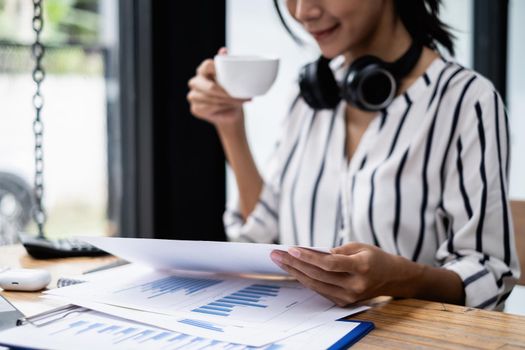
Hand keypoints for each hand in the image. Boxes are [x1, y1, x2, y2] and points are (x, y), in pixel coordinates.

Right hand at [187, 47, 250, 128]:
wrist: (231, 111)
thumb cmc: (231, 92)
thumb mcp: (232, 77)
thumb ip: (227, 63)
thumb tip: (223, 50)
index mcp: (203, 70)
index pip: (207, 65)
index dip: (219, 71)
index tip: (232, 79)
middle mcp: (195, 81)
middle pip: (210, 87)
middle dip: (227, 94)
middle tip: (241, 98)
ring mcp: (193, 95)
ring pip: (212, 99)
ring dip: (228, 102)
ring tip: (239, 102)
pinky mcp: (195, 108)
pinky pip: (209, 108)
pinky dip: (221, 108)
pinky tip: (228, 107)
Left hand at [270, 243, 413, 306]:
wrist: (392, 278)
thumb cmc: (373, 257)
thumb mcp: (359, 246)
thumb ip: (336, 251)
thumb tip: (312, 254)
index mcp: (361, 267)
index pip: (329, 264)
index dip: (309, 257)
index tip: (291, 249)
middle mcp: (355, 285)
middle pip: (318, 275)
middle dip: (294, 264)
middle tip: (276, 254)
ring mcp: (349, 297)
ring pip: (315, 285)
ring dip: (295, 272)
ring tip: (280, 261)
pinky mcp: (344, 302)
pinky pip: (320, 290)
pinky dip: (305, 279)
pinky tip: (293, 270)